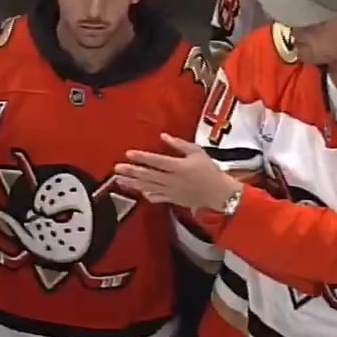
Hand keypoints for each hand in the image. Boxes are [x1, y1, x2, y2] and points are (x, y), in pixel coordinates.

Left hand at [115, 134, 242, 211]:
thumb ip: (179, 144)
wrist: (218, 193)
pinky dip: (146, 194)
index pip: (156, 161)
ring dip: (132, 183)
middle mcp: (171, 179)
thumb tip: (164, 136)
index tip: (129, 154)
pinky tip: (137, 191)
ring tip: (119, 180)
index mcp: (178, 166)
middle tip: (117, 168)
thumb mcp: (197, 152)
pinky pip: (156, 197)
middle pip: (148, 175)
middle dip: (131, 171)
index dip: (141, 157)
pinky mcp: (172, 199)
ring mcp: (170, 191)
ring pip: (148, 187)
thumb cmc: (210, 171)